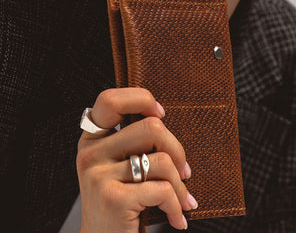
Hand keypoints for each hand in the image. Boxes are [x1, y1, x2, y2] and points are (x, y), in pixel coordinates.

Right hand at [77, 88, 197, 232]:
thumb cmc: (122, 202)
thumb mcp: (119, 165)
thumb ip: (132, 140)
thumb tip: (162, 117)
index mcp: (92, 140)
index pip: (110, 99)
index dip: (141, 99)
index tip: (160, 114)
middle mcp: (90, 154)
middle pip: (151, 127)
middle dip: (178, 151)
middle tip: (184, 171)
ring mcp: (99, 176)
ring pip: (162, 160)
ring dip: (181, 184)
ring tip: (183, 199)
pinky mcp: (113, 199)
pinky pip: (163, 189)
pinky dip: (177, 205)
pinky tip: (177, 217)